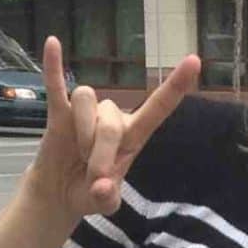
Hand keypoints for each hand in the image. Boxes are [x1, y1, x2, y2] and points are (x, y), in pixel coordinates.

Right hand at [25, 45, 198, 227]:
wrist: (60, 194)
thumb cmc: (89, 192)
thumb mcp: (104, 204)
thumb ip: (107, 199)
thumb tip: (100, 187)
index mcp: (133, 136)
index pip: (158, 107)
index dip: (176, 86)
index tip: (194, 61)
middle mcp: (113, 118)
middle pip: (111, 121)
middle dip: (101, 153)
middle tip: (94, 177)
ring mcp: (86, 112)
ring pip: (87, 101)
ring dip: (82, 133)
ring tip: (78, 155)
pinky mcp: (59, 112)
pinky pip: (57, 86)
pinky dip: (54, 67)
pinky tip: (53, 43)